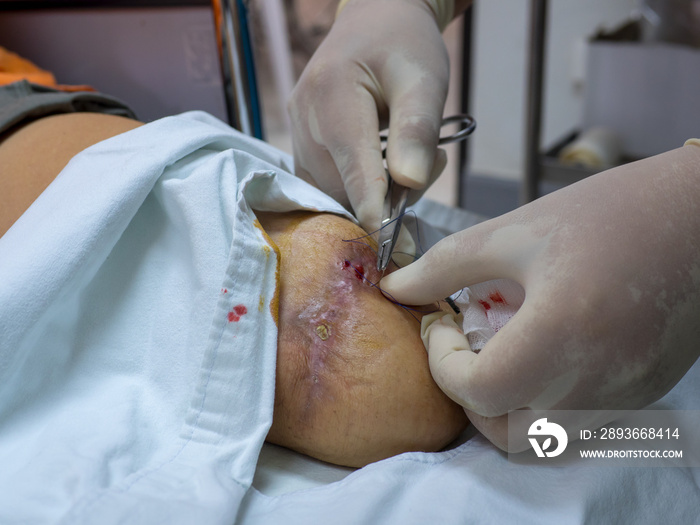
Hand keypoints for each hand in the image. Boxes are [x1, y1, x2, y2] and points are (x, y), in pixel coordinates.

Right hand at [288, 0, 455, 253]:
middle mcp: (304, 119)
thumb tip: (408, 183)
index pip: (354, 171)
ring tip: (406, 155)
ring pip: (334, 190)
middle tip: (429, 160)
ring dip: (372, 192)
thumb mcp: (424, 78)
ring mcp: (296, 133)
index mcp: (332, 97)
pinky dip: (356, 186)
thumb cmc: (403, 44)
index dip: (376, 213)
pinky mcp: (299, 142)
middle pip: (344, 187)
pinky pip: (325, 182)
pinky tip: (381, 165)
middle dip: (387, 195)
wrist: (373, 20)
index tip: (397, 248)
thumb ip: (416, 129)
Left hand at [381, 144, 699, 450]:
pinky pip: (578, 426)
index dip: (442, 362)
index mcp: (561, 334)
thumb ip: (445, 266)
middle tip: (462, 348)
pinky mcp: (641, 393)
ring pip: (543, 439)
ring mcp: (623, 394)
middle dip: (470, 397)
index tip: (440, 322)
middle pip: (507, 432)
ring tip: (501, 353)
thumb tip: (395, 287)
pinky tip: (543, 356)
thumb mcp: (514, 231)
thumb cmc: (608, 212)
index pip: (478, 390)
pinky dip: (545, 407)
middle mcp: (595, 380)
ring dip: (506, 409)